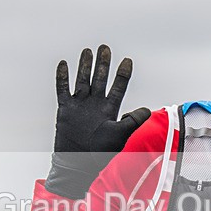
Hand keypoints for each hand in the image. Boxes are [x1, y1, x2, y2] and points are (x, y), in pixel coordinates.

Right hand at [46, 45, 149, 197]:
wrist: (79, 163)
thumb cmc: (100, 152)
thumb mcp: (120, 135)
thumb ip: (133, 121)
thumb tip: (148, 110)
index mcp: (110, 109)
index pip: (118, 87)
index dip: (123, 74)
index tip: (127, 60)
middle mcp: (95, 104)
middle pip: (100, 78)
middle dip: (103, 63)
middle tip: (105, 48)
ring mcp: (80, 105)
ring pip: (83, 80)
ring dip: (85, 66)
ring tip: (88, 51)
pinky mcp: (65, 109)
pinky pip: (63, 89)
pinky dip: (63, 77)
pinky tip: (65, 64)